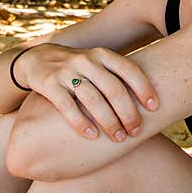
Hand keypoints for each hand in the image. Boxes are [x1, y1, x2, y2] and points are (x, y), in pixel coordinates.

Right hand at [14, 44, 158, 141]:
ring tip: (118, 138)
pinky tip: (92, 136)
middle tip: (136, 131)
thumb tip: (154, 100)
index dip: (144, 88)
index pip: (128, 69)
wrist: (36, 59)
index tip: (155, 107)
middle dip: (128, 112)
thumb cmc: (78, 69)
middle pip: (113, 88)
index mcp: (102, 55)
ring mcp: (66, 71)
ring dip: (108, 120)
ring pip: (92, 98)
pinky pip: (66, 105)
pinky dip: (80, 122)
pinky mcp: (49, 84)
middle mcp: (86, 61)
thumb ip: (119, 76)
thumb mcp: (98, 64)